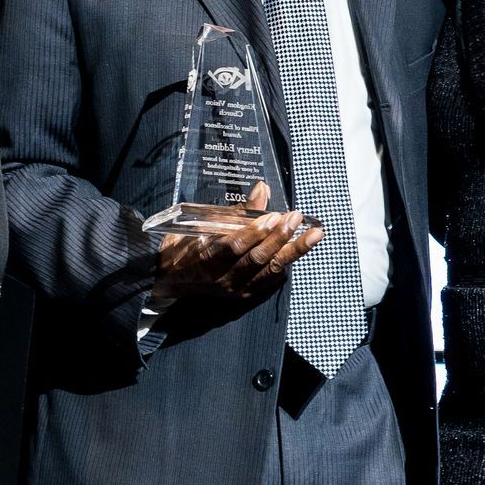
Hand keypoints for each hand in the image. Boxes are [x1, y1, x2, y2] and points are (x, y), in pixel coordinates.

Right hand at [154, 182, 320, 306]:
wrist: (171, 280)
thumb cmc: (184, 246)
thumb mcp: (203, 224)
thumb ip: (237, 211)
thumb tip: (263, 188)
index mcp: (207, 258)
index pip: (234, 246)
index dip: (255, 231)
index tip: (273, 215)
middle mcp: (222, 278)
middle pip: (257, 259)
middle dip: (280, 237)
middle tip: (297, 218)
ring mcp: (235, 289)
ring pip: (269, 270)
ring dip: (293, 251)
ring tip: (313, 235)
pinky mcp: (245, 295)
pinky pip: (271, 279)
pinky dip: (286, 264)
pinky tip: (300, 250)